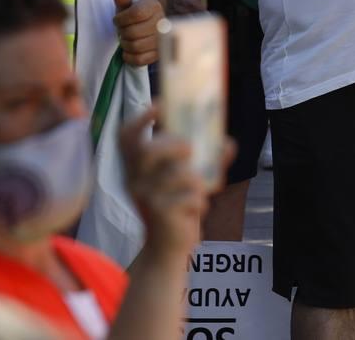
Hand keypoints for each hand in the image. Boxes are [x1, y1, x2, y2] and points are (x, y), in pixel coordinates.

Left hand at [113, 0, 161, 65]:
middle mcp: (161, 23)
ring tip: (124, 40)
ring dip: (124, 44)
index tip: (117, 20)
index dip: (121, 19)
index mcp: (154, 6)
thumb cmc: (135, 13)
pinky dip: (129, 57)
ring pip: (136, 47)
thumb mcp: (129, 4)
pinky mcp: (158, 54)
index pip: (136, 14)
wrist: (149, 23)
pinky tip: (127, 51)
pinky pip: (141, 60)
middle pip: (134, 32)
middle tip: (120, 31)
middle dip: (121, 32)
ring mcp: (161, 40)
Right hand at [120, 107, 210, 257]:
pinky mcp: (160, 214)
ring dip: (196, 180)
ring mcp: (146, 197)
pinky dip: (200, 201)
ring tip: (202, 188)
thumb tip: (228, 143)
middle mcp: (135, 180)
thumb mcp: (186, 181)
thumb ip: (207, 161)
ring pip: (177, 176)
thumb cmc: (176, 207)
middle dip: (172, 145)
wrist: (166, 248)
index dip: (140, 119)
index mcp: (137, 167)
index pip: (126, 137)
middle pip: (147, 152)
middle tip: (190, 148)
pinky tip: (199, 209)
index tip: (160, 104)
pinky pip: (188, 198)